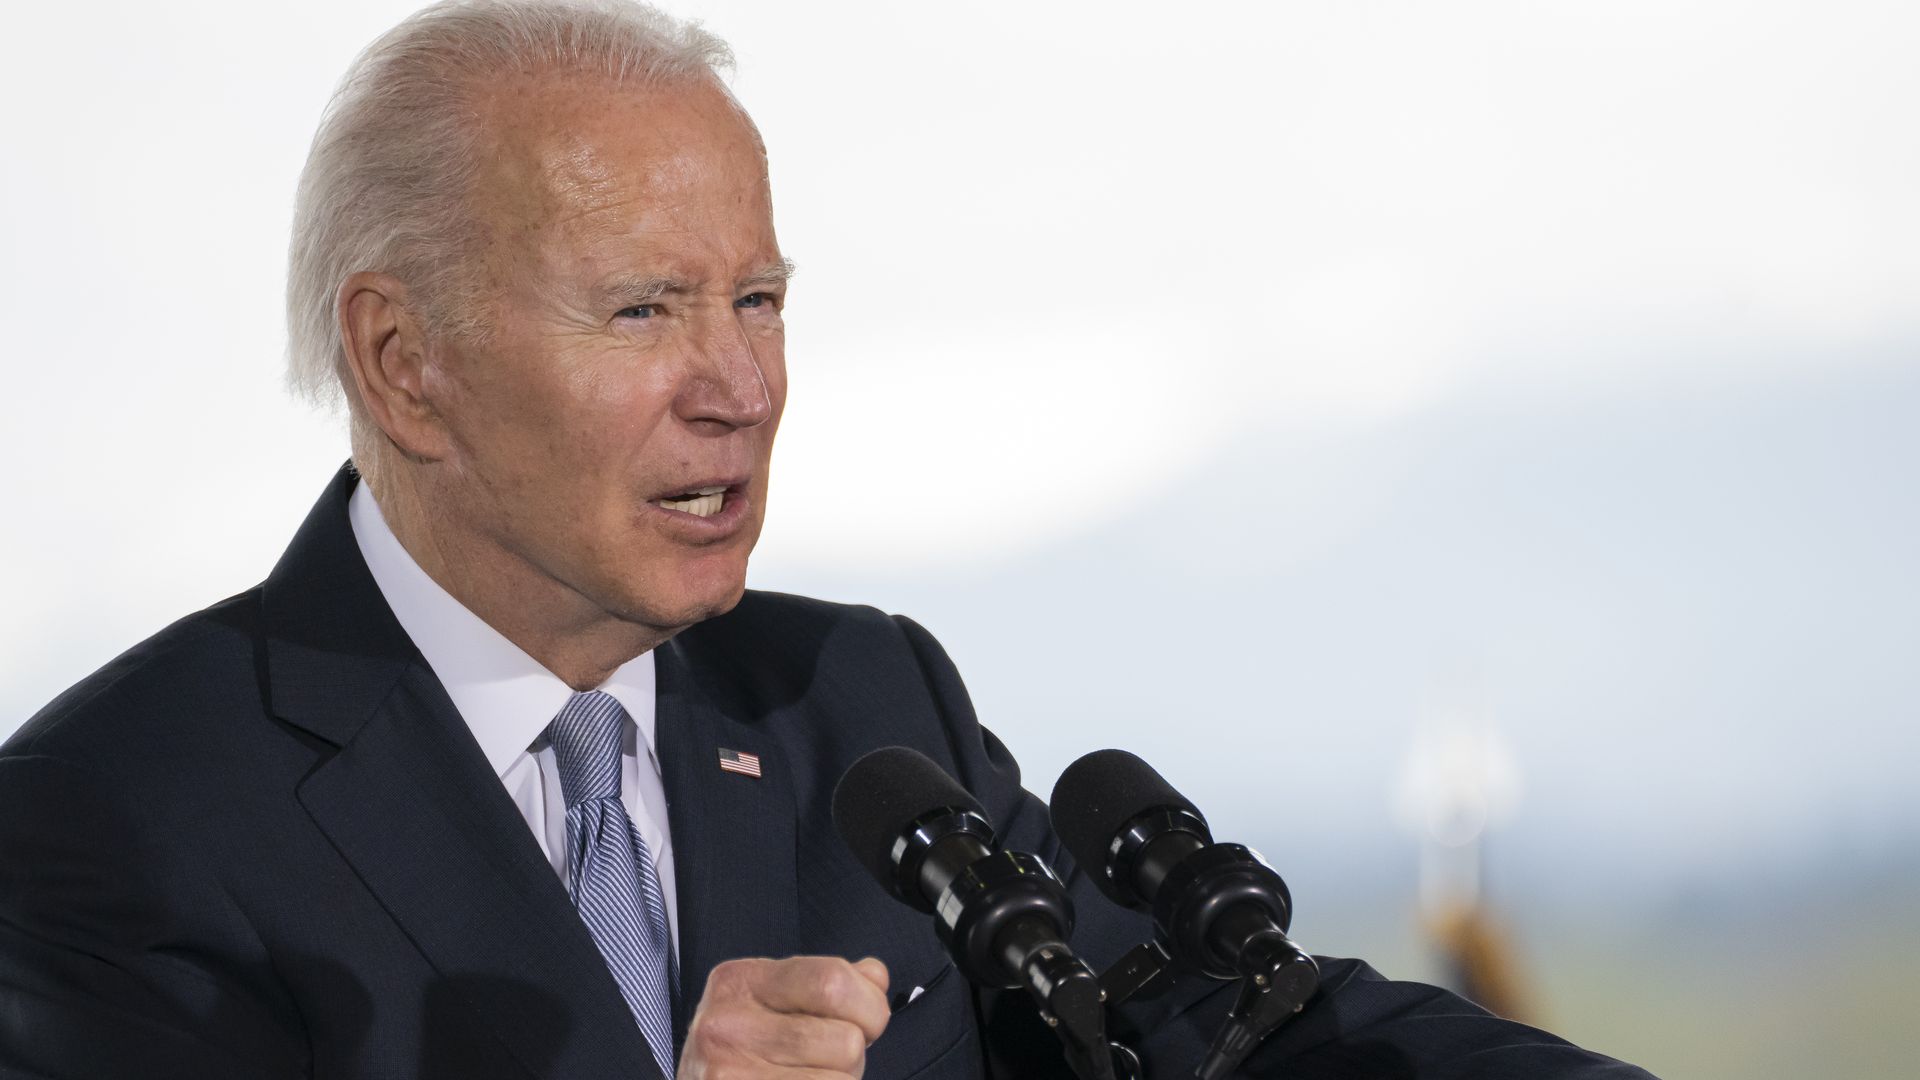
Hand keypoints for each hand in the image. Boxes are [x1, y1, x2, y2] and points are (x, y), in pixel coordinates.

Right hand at [679, 955, 890, 1077]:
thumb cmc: (739, 1053)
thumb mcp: (770, 1002)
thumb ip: (825, 983)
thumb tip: (873, 976)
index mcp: (741, 980)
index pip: (833, 981)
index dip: (869, 1007)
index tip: (866, 1022)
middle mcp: (727, 1024)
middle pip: (845, 1040)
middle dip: (852, 1057)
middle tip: (822, 1062)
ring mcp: (729, 1072)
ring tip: (804, 1078)